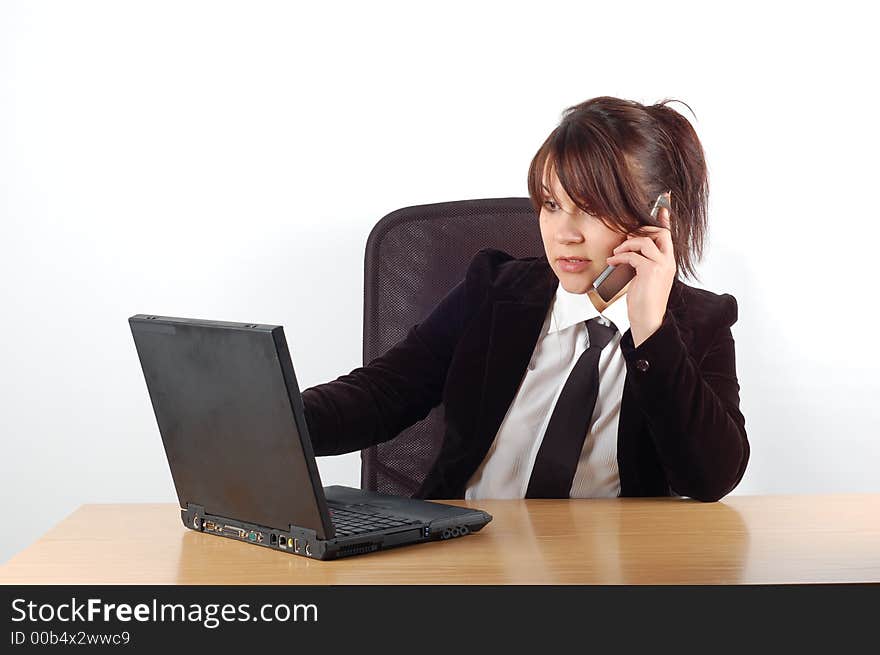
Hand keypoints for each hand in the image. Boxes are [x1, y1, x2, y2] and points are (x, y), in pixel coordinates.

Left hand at [604, 192, 675, 346]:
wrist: (648, 319)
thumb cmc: (643, 301)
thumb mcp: (642, 278)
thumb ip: (640, 262)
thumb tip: (627, 251)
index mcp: (668, 262)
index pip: (668, 235)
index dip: (665, 219)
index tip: (663, 205)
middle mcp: (668, 261)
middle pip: (659, 232)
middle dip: (640, 230)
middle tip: (626, 238)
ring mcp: (661, 265)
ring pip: (644, 241)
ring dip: (627, 244)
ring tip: (616, 253)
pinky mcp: (650, 271)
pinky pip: (633, 255)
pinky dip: (620, 257)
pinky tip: (612, 262)